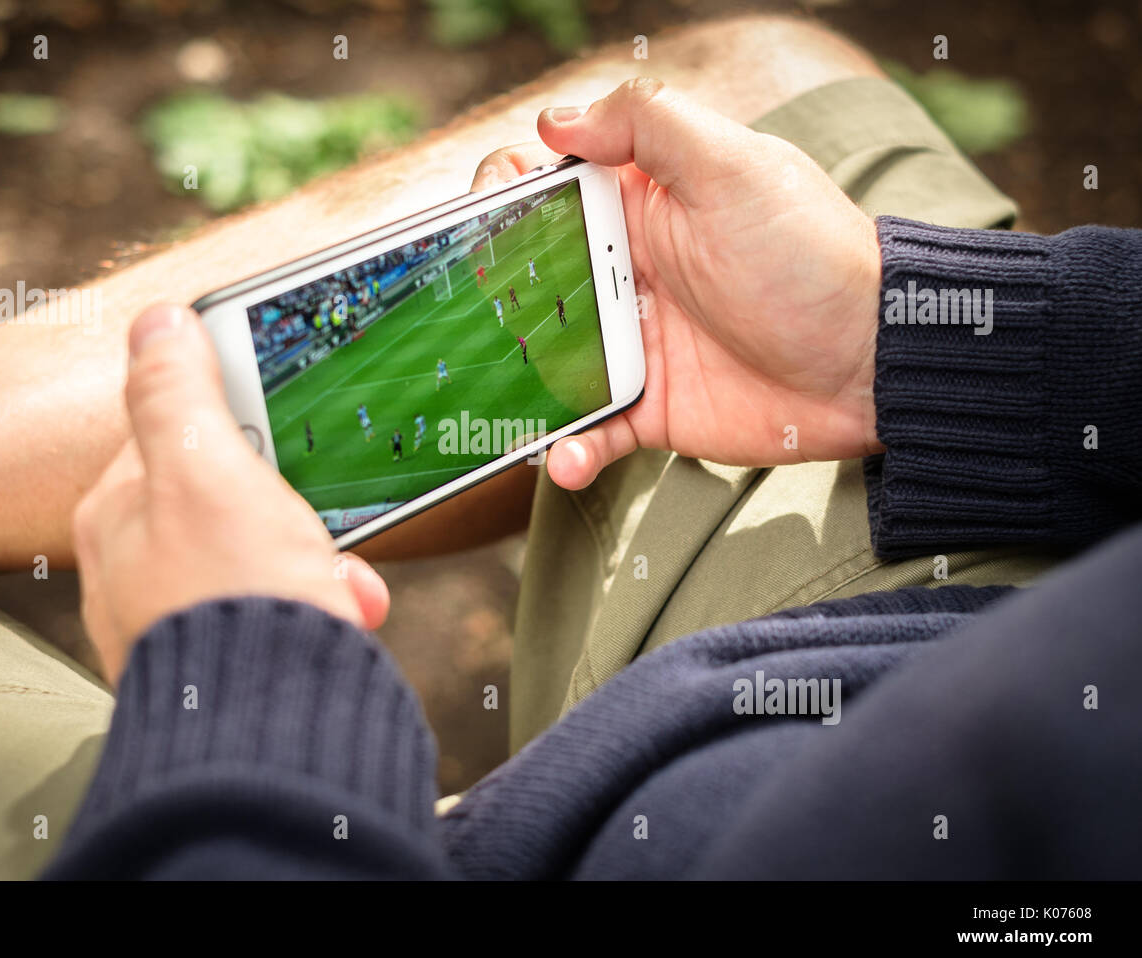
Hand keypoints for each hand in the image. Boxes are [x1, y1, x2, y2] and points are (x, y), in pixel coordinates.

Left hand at [73, 304, 389, 683]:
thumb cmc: (234, 597)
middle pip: (229, 498)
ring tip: (338, 581)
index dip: (239, 424)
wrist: (270, 733)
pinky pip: (278, 611)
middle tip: (318, 518)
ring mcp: (178, 624)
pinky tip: (342, 615)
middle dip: (291, 505)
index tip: (284, 429)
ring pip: (263, 557)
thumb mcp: (207, 471)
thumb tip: (155, 320)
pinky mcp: (223, 666)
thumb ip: (176, 391)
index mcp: (116, 517)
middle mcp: (135, 572)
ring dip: (316, 558)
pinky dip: (318, 606)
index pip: (175, 433)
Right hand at [472, 78, 882, 489]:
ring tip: (500, 406)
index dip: (500, 193)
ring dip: (512, 385)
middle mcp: (624, 271)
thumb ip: (647, 125)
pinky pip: (591, 429)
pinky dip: (570, 448)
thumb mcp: (734, 166)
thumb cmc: (809, 255)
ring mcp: (633, 343)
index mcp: (637, 206)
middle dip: (484, 297)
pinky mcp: (649, 408)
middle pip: (524, 277)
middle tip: (467, 322)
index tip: (481, 217)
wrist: (871, 361)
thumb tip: (554, 120)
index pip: (544, 185)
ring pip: (543, 361)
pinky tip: (566, 457)